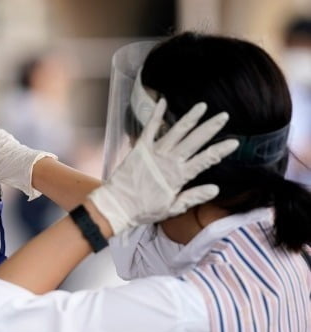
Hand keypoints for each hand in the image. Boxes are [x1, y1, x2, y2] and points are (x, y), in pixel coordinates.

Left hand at [89, 99, 238, 234]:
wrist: (117, 206)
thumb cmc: (144, 210)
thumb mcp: (172, 208)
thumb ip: (193, 197)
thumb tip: (215, 189)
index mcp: (179, 176)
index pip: (205, 160)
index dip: (220, 151)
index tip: (234, 142)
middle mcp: (169, 161)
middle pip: (194, 141)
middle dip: (210, 127)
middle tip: (223, 116)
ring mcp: (154, 152)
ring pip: (176, 131)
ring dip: (190, 118)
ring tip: (202, 106)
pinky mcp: (140, 148)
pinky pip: (150, 129)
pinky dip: (157, 115)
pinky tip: (163, 102)